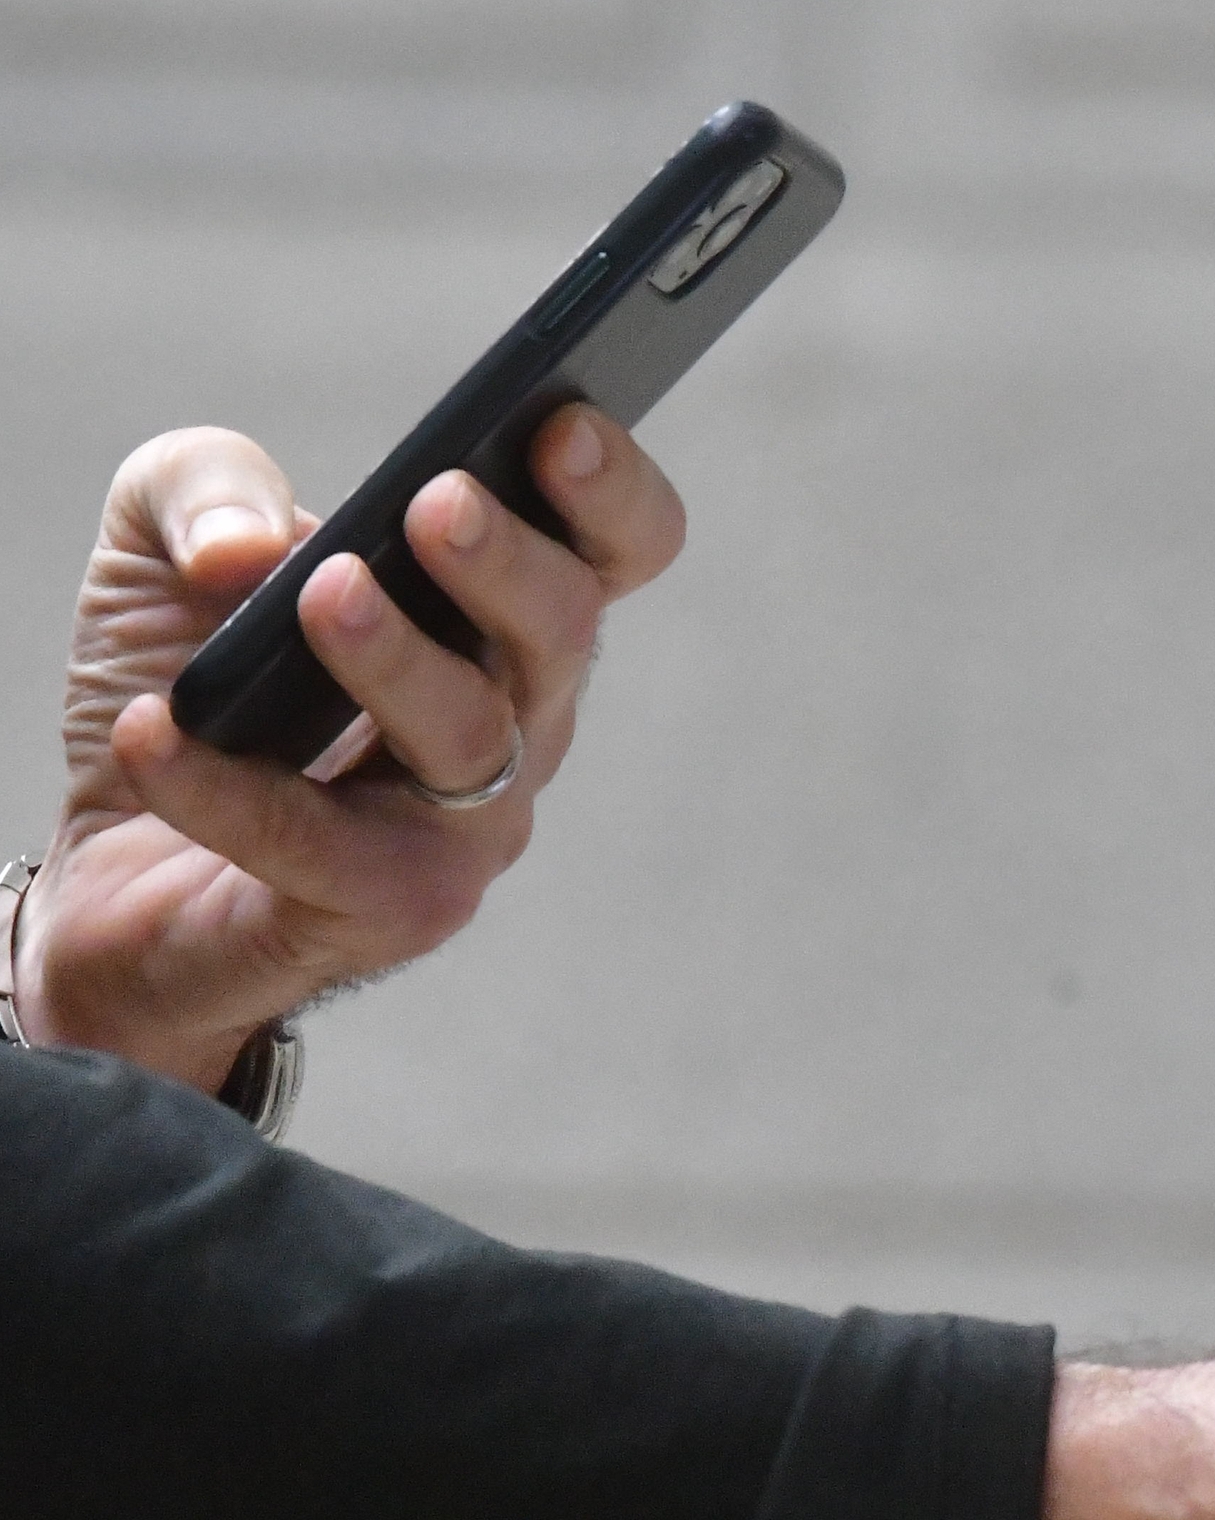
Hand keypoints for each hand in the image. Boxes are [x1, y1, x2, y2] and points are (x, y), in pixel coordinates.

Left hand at [15, 406, 687, 1093]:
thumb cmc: (194, 695)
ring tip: (321, 596)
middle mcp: (513, 724)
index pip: (612, 552)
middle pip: (565, 637)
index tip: (557, 427)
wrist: (118, 874)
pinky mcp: (384, 913)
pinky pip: (321, 847)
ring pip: (471, 740)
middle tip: (436, 502)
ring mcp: (463, 828)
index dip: (613, 492)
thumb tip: (248, 549)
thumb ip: (202, 489)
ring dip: (398, 661)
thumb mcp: (163, 545)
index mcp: (496, 619)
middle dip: (510, 565)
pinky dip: (230, 787)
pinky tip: (156, 731)